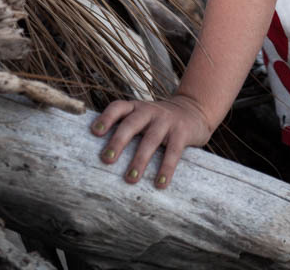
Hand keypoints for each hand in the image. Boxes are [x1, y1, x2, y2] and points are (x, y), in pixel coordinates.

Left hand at [90, 94, 212, 188]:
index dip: (106, 118)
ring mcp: (167, 120)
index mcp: (136, 107)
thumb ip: (127, 127)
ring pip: (151, 139)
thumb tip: (98, 156)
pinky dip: (166, 167)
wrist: (194, 109)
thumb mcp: (143, 117)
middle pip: (131, 123)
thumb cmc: (159, 121)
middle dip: (118, 141)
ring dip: (140, 159)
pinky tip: (160, 183)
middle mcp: (150, 111)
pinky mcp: (182, 132)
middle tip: (106, 160)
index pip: (118, 107)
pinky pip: (173, 151)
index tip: (95, 132)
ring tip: (130, 179)